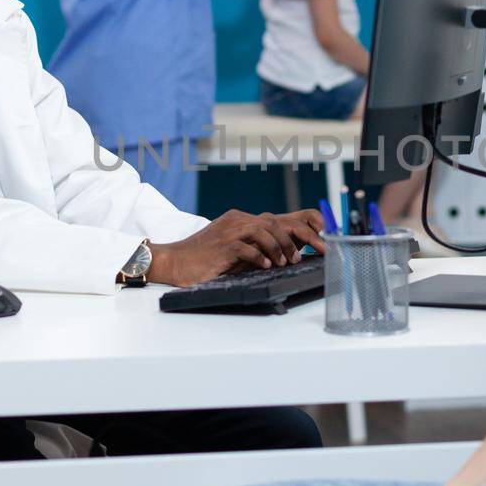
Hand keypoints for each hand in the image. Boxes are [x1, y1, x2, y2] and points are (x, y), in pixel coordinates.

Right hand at [148, 208, 323, 287]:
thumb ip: (253, 246)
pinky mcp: (222, 246)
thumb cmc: (204, 259)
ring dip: (277, 248)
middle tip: (300, 257)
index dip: (294, 230)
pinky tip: (265, 266)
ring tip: (285, 262)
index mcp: (240, 219)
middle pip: (273, 222)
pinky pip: (246, 248)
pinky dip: (259, 257)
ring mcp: (228, 231)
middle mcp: (236, 221)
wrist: (175, 261)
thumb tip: (282, 255)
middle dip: (292, 239)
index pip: (274, 219)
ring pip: (263, 231)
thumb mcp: (233, 248)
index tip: (310, 242)